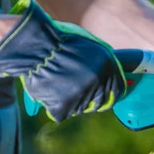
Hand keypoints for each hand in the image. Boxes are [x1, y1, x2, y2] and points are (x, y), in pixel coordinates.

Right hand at [0, 0, 125, 121]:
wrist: (33, 45)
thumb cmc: (58, 41)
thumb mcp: (90, 44)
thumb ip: (103, 61)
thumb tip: (119, 71)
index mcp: (108, 66)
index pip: (118, 90)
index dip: (110, 93)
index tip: (104, 95)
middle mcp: (98, 82)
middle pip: (99, 103)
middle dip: (89, 99)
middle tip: (74, 88)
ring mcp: (82, 96)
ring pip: (79, 109)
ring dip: (70, 101)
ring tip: (57, 82)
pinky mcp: (63, 107)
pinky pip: (61, 113)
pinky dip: (54, 106)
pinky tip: (49, 89)